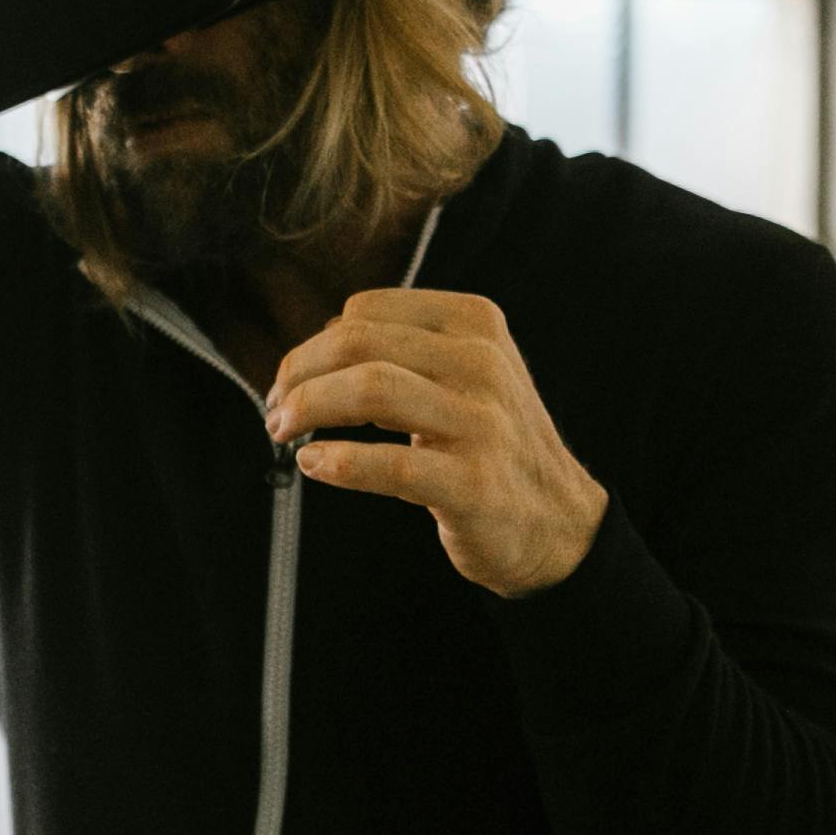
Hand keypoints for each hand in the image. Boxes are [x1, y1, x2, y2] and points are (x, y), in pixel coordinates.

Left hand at [264, 289, 608, 597]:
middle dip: (298, 373)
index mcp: (475, 323)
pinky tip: (314, 463)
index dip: (314, 343)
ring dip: (308, 408)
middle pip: (358, 343)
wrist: (559, 523)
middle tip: (276, 408)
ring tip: (284, 430)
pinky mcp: (473, 483)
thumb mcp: (467, 373)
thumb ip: (404, 350)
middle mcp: (482, 363)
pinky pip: (391, 465)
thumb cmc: (495, 445)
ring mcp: (482, 423)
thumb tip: (316, 347)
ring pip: (370, 390)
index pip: (367, 311)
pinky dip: (339, 462)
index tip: (291, 378)